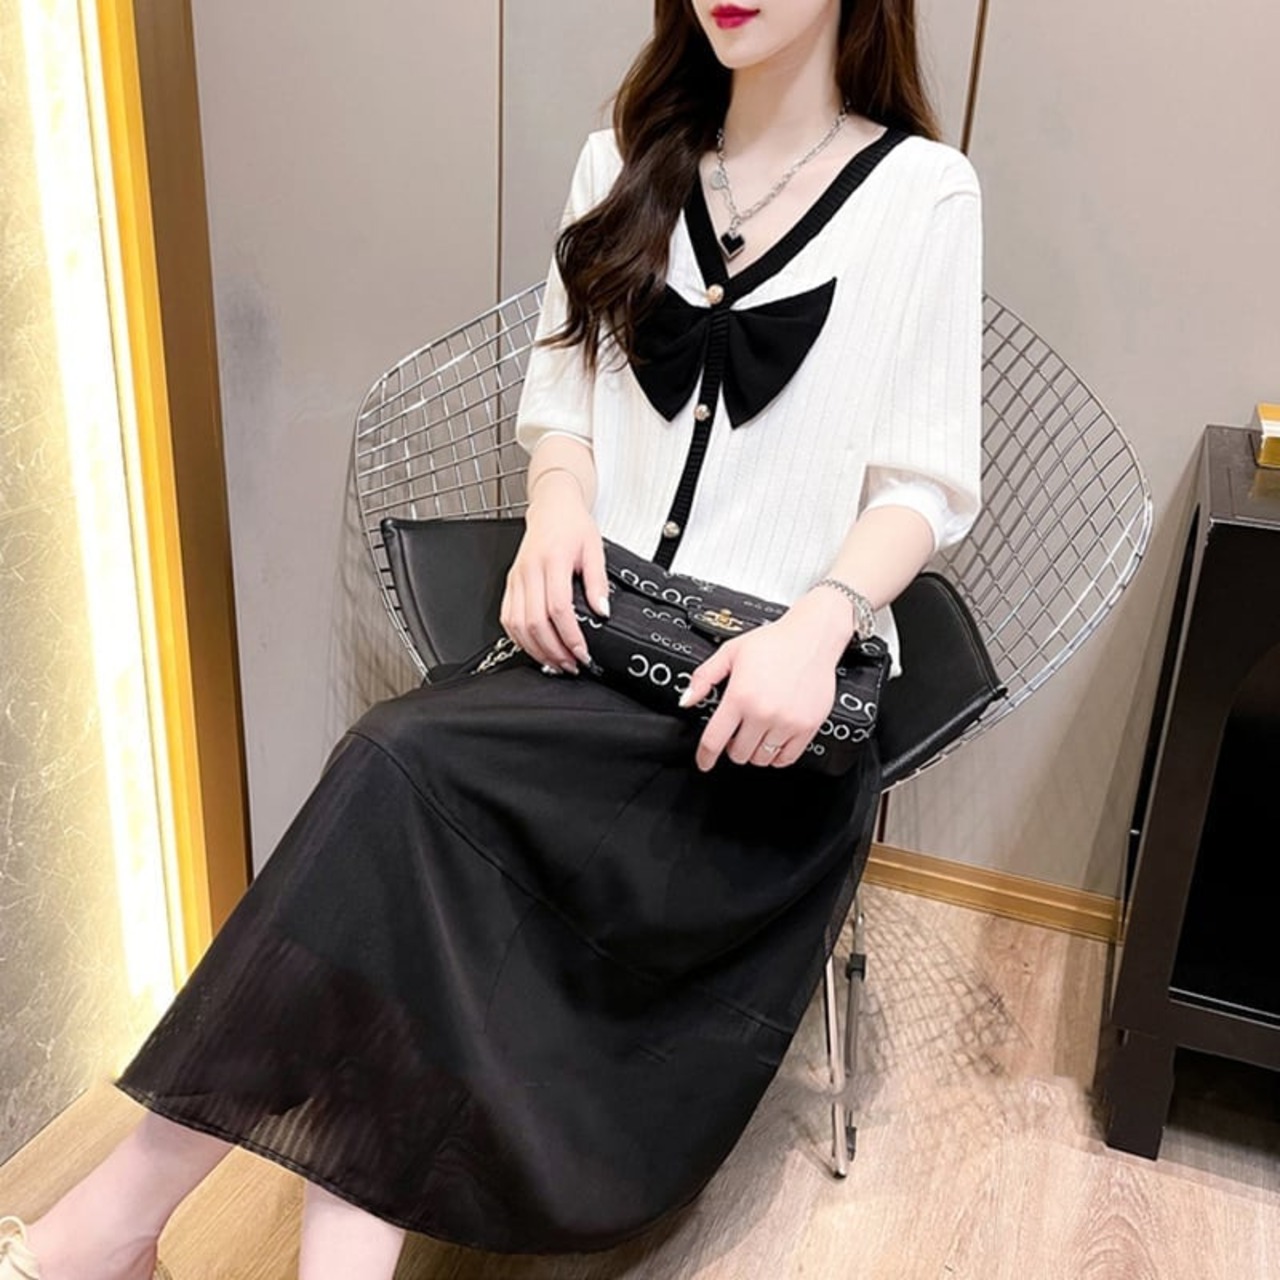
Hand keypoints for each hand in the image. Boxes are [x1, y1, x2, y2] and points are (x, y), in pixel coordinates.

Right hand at [500, 472, 609, 671]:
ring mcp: (516, 578)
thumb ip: (598, 582)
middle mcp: (530, 571)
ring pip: (518, 625)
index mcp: (553, 560)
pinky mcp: (509, 584)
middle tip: (571, 665)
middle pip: (535, 622)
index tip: (583, 653)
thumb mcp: (595, 549)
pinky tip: (536, 649)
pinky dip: (520, 639)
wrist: (552, 508)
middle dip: (554, 650)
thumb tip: (603, 612)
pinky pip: (508, 618)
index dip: (570, 636)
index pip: (558, 608)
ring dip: (536, 649)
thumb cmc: (573, 526)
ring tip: (556, 663)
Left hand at [679, 590, 854, 770]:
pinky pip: (786, 758)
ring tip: (756, 734)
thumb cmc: (773, 643)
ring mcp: (787, 722)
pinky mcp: (807, 727)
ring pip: (761, 759)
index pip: (714, 740)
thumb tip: (686, 700)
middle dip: (732, 747)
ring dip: (754, 751)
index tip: (704, 761)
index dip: (705, 756)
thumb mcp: (730, 652)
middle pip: (738, 754)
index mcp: (740, 696)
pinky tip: (773, 741)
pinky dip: (776, 756)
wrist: (812, 638)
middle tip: (737, 733)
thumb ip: (704, 677)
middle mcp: (763, 713)